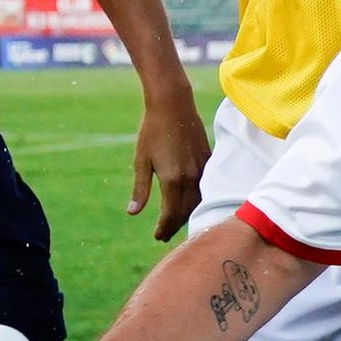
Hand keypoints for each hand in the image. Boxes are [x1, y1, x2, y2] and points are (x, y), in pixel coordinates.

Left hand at [130, 95, 207, 238]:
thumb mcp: (141, 160)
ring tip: (177, 222)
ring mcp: (202, 168)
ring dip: (188, 214)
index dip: (164, 227)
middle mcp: (190, 177)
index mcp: (172, 179)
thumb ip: (140, 189)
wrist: (173, 104)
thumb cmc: (151, 130)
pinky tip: (191, 202)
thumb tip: (132, 213)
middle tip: (165, 235)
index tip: (157, 236)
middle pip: (186, 211)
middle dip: (175, 225)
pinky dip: (198, 199)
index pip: (170, 213)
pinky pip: (205, 186)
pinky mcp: (208, 159)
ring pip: (198, 200)